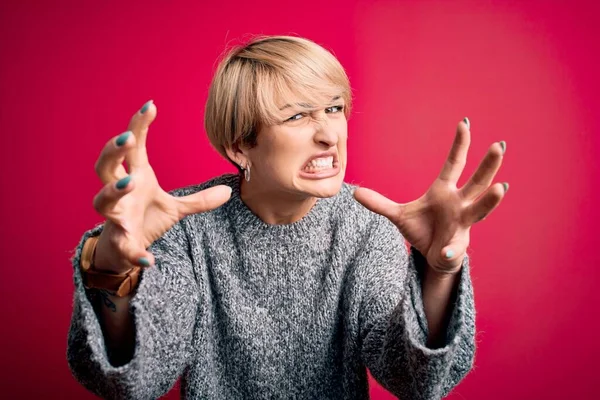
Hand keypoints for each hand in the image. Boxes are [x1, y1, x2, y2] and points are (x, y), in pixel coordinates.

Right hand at [92, 100, 231, 272]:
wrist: (125, 252)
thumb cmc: (145, 218)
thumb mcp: (176, 208)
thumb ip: (199, 200)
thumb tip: (229, 190)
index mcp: (134, 177)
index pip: (133, 147)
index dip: (138, 126)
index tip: (150, 105)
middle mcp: (119, 193)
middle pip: (105, 166)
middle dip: (113, 151)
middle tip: (128, 139)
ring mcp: (116, 217)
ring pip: (103, 200)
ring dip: (114, 191)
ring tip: (129, 183)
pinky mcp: (120, 242)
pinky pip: (125, 247)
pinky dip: (136, 253)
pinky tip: (149, 260)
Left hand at [354, 118, 507, 273]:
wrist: (433, 256)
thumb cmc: (422, 229)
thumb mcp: (398, 215)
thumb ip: (379, 203)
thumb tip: (354, 191)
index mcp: (444, 191)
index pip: (454, 164)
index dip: (459, 145)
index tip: (465, 123)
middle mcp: (459, 203)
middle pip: (476, 181)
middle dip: (488, 165)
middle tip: (499, 146)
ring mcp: (461, 224)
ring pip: (479, 210)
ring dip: (489, 200)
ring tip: (500, 188)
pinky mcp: (456, 246)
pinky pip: (452, 248)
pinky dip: (449, 250)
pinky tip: (446, 251)